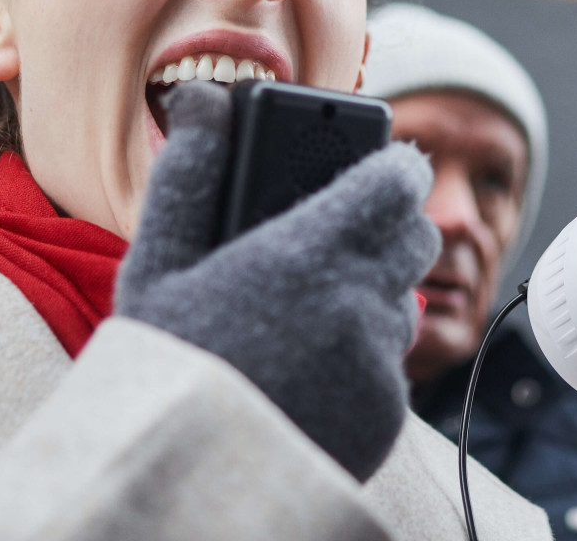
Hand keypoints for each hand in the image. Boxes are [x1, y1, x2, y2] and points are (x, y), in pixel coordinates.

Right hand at [114, 81, 440, 481]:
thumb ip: (190, 171)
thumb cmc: (164, 362)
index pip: (398, 179)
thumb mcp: (159, 262)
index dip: (391, 168)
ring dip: (374, 299)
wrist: (179, 479)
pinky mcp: (385, 417)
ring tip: (312, 314)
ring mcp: (377, 363)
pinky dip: (361, 366)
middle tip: (342, 239)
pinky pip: (391, 371)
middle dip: (389, 230)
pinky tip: (309, 373)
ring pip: (403, 306)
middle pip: (417, 239)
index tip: (375, 168)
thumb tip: (202, 97)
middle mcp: (358, 302)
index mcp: (309, 251)